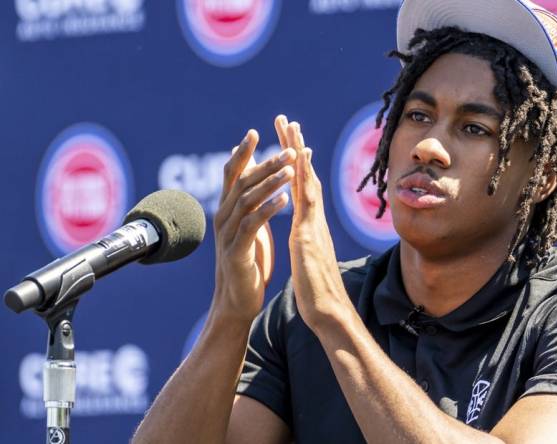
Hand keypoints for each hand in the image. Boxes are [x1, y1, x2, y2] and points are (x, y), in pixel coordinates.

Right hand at [212, 128, 295, 323]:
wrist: (237, 301)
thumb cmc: (247, 261)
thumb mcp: (247, 226)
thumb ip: (247, 200)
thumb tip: (251, 175)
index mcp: (227, 210)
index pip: (232, 174)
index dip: (242, 153)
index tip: (255, 132)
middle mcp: (223, 217)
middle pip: (242, 182)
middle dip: (266, 163)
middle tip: (288, 149)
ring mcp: (228, 234)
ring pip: (247, 199)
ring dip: (270, 182)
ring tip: (290, 168)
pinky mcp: (237, 252)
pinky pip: (252, 225)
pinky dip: (268, 209)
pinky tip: (285, 199)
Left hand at [274, 116, 349, 329]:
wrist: (328, 312)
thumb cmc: (317, 292)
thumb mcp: (308, 259)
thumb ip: (307, 242)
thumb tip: (306, 235)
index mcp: (309, 226)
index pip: (300, 187)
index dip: (294, 162)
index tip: (287, 140)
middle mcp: (313, 220)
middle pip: (304, 176)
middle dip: (294, 147)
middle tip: (286, 120)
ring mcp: (313, 226)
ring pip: (307, 182)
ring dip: (299, 153)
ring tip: (292, 128)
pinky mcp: (309, 236)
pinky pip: (306, 202)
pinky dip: (303, 178)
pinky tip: (298, 161)